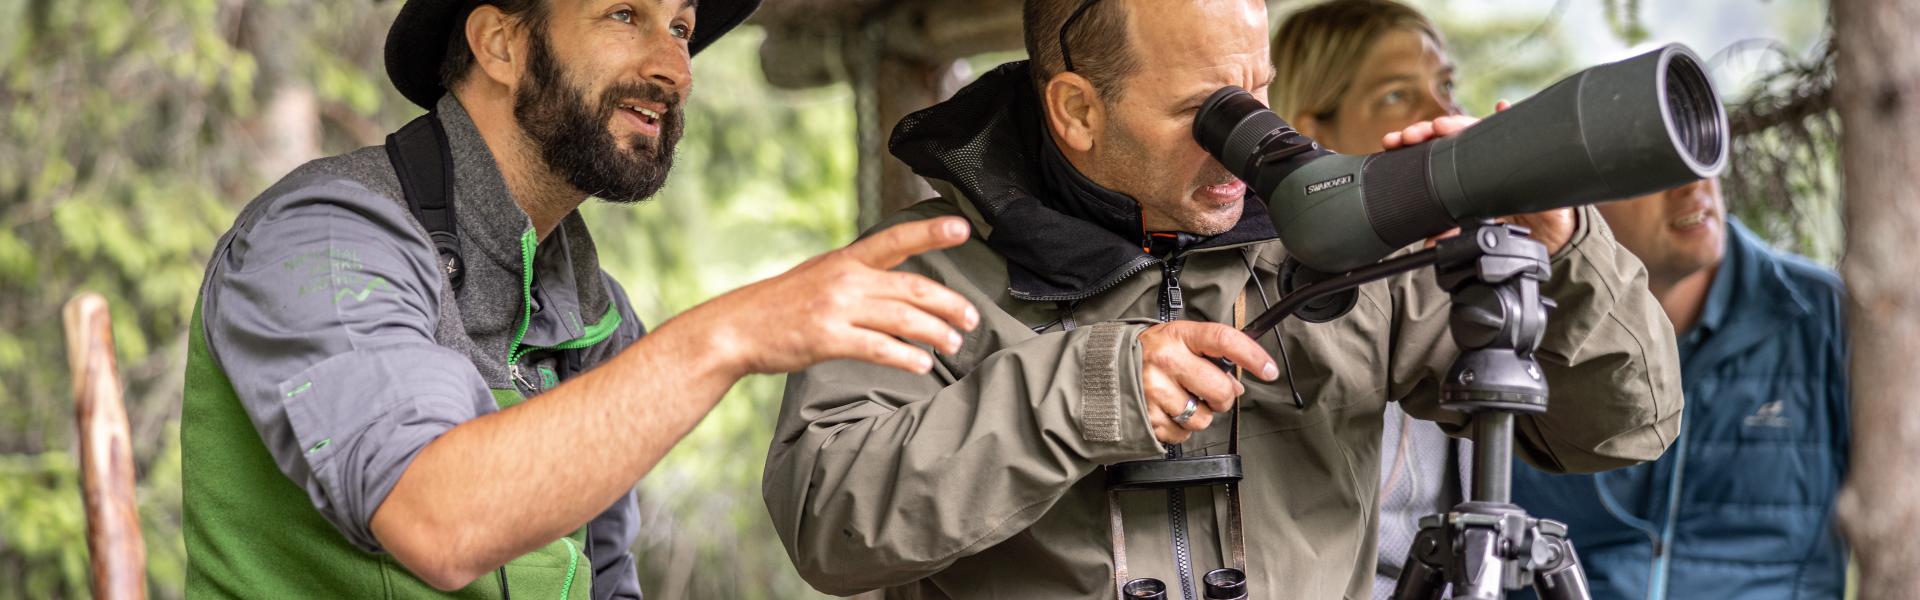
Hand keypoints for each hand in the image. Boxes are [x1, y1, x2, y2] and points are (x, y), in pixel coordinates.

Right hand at [676, 216, 980, 376]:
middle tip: (972, 318)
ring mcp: (836, 308)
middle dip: (948, 303)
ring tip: (954, 344)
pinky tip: (922, 365)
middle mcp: (845, 279)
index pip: (895, 240)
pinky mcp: (827, 338)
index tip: (962, 228)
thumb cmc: (780, 307)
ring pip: (902, 317)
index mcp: (845, 260)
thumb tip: (895, 288)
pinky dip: (906, 357)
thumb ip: (856, 277)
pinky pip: (879, 347)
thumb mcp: (818, 277)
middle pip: (912, 286)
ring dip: (935, 332)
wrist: (735, 328)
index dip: (930, 232)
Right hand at [1136, 321, 1278, 443]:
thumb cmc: (1144, 355)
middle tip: (1209, 392)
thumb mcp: (1175, 340)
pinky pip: (1182, 435)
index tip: (1269, 370)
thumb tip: (1237, 386)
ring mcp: (1154, 392)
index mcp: (1177, 336)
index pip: (1224, 340)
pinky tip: (1165, 413)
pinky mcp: (1146, 418)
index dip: (1252, 355)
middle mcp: (1165, 361)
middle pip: (1220, 390)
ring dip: (1199, 415)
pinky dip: (1179, 429)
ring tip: (1180, 401)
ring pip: (1203, 418)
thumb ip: (1208, 355)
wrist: (1098, 371)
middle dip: (1223, 397)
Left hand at [1391, 101, 1578, 255]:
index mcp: (1459, 165)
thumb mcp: (1477, 225)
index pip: (1431, 148)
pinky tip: (1501, 107)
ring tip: (1441, 125)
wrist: (1546, 223)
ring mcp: (1499, 146)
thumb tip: (1429, 243)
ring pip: (1474, 126)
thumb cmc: (1508, 215)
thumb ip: (1453, 230)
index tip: (1392, 142)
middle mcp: (1476, 151)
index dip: (1411, 142)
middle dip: (1425, 130)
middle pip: (1447, 133)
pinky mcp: (1524, 147)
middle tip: (1410, 135)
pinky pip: (1519, 126)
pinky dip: (1508, 114)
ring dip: (1457, 122)